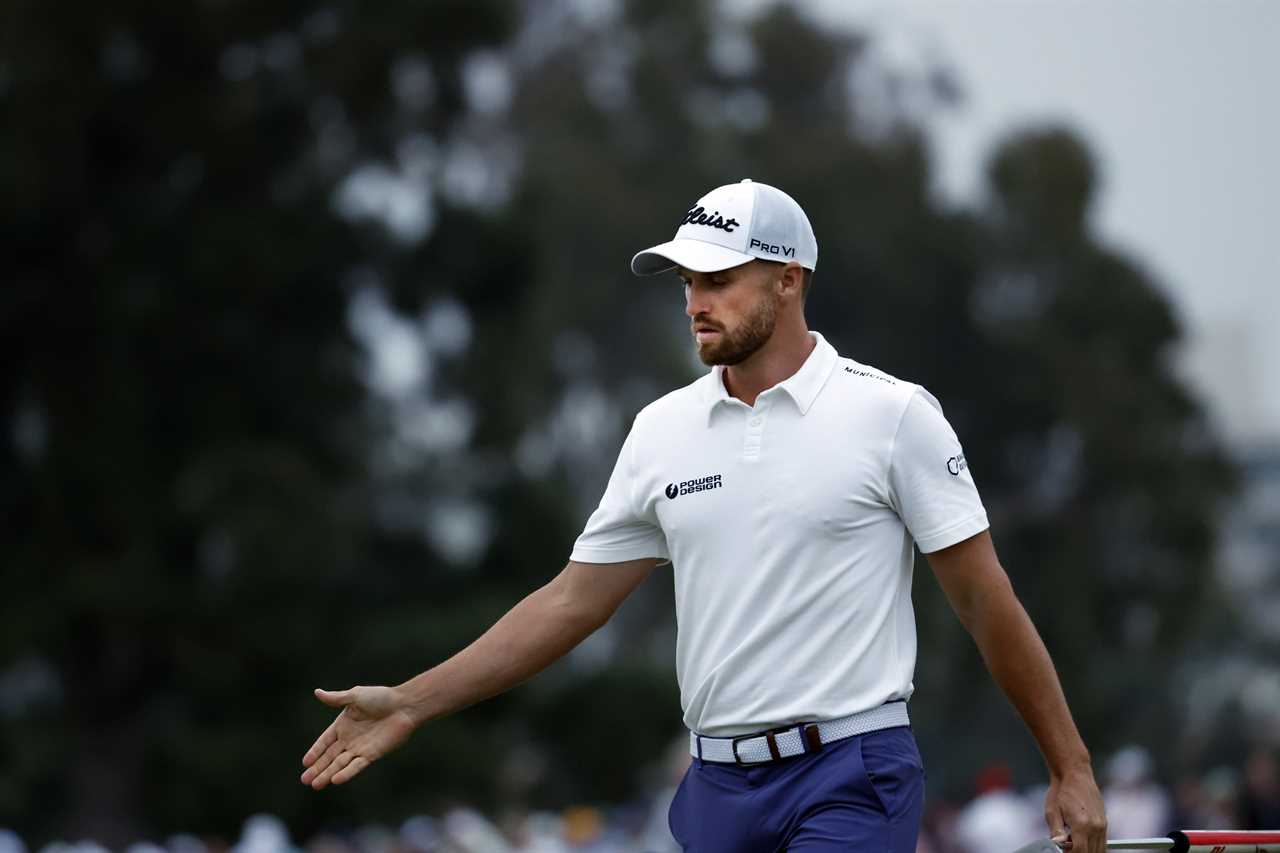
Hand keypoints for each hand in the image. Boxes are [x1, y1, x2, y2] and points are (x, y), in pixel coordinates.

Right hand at [300, 685, 416, 788]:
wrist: (404, 706)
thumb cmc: (381, 697)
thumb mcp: (356, 695)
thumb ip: (337, 698)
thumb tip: (317, 692)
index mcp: (343, 725)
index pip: (324, 741)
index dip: (315, 752)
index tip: (305, 763)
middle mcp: (349, 739)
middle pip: (329, 757)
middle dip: (317, 768)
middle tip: (304, 780)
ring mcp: (360, 748)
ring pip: (340, 764)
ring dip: (327, 774)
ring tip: (315, 785)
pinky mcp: (372, 754)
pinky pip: (356, 766)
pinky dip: (346, 773)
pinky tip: (335, 780)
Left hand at [1044, 765, 1106, 852]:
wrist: (1074, 774)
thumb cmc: (1061, 791)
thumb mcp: (1052, 811)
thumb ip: (1056, 832)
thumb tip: (1057, 845)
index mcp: (1082, 824)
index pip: (1079, 851)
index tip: (1063, 852)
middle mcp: (1096, 826)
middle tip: (1067, 848)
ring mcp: (1102, 825)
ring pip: (1099, 850)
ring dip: (1087, 850)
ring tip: (1073, 843)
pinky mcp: (1104, 823)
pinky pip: (1102, 842)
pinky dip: (1093, 846)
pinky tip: (1081, 840)